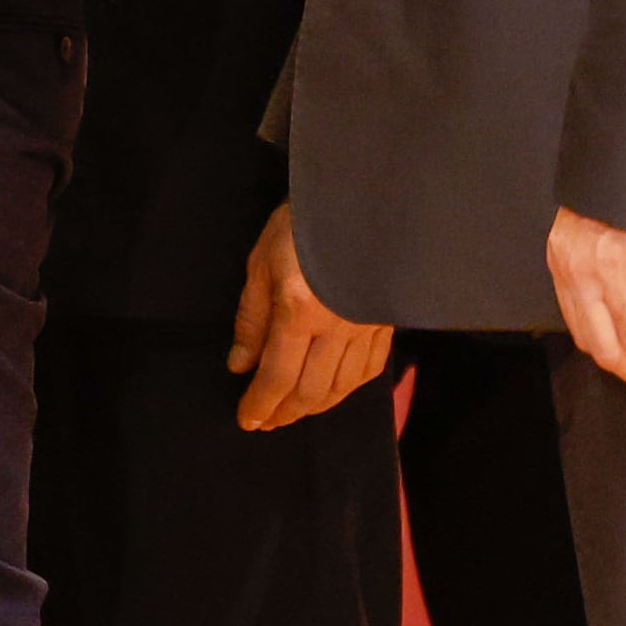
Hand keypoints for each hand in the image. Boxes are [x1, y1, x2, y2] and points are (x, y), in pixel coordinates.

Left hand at [225, 203, 391, 428]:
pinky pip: (369, 371)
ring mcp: (366, 329)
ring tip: (292, 411)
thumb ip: (251, 319)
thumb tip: (240, 365)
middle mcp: (336, 328)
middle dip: (286, 412)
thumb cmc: (300, 226)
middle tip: (267, 423)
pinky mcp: (385, 324)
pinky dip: (347, 389)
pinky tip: (332, 392)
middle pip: (312, 391)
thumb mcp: (259, 264)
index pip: (277, 376)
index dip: (261, 404)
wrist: (359, 202)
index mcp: (299, 312)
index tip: (247, 421)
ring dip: (315, 407)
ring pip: (342, 387)